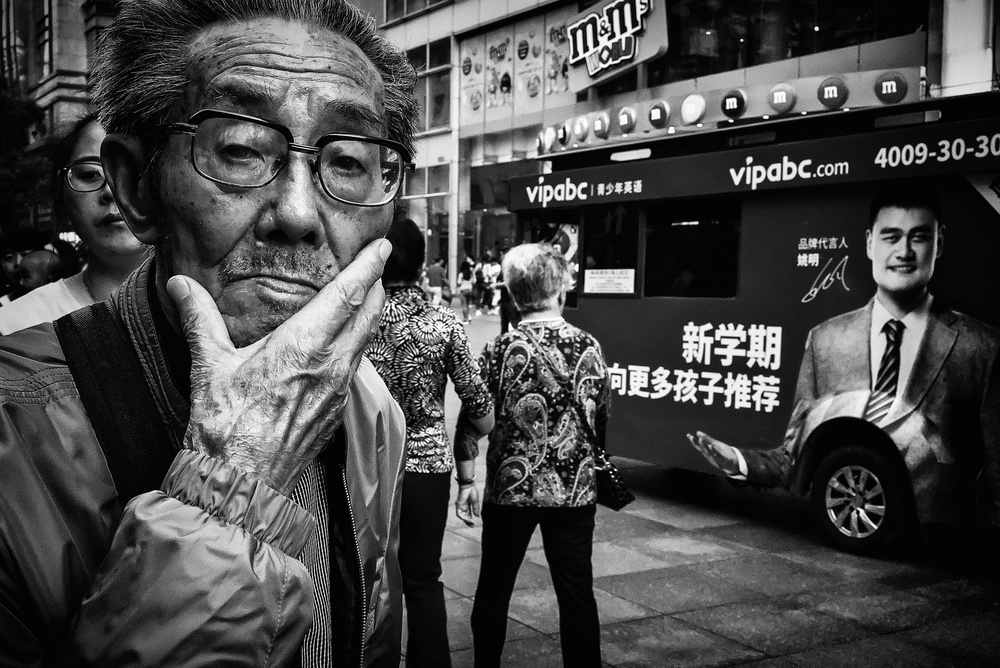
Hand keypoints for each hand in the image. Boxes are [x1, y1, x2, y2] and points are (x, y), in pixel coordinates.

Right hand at [167, 238, 390, 495]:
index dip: (368, 267)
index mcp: (304, 345)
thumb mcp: (209, 366)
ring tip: (367, 293)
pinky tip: (347, 340)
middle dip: (375, 283)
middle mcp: (332, 364)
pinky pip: (357, 364)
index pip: (348, 295)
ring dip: (370, 312)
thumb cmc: (225, 427)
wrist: (240, 482)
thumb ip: (199, 318)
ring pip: (366, 338)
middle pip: (368, 313)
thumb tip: (179, 285)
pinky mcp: (338, 408)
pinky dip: (359, 341)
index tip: (381, 246)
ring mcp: (339, 388)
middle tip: (377, 262)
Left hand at [455, 484, 480, 526]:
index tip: (473, 525)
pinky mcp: (458, 505)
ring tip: (471, 522)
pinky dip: (463, 517)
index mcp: (468, 506)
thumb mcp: (475, 502)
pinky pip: (459, 513)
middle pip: (464, 516)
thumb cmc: (472, 491)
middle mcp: (463, 507)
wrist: (468, 485)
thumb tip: (477, 516)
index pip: (468, 515)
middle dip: (468, 522)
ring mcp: (460, 506)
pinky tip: (468, 519)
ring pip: (461, 516)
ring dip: (466, 520)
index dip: (470, 520)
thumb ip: (476, 509)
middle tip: (472, 526)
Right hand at [687, 431, 741, 475]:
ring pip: (709, 453)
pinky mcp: (723, 460)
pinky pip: (718, 456)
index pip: (699, 446)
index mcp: (707, 452)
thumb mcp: (715, 445)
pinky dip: (714, 451)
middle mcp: (710, 456)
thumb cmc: (723, 454)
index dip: (693, 441)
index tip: (688, 435)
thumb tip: (697, 432)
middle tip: (694, 437)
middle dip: (699, 444)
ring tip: (701, 440)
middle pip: (703, 450)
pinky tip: (711, 446)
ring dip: (705, 447)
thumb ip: (707, 439)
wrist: (734, 464)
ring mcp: (716, 459)